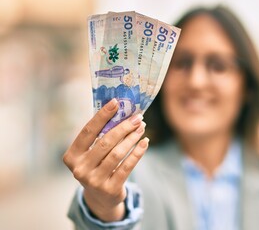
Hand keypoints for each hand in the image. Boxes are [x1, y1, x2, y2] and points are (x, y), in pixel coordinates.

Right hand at [63, 98, 148, 221]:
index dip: (102, 116)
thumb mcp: (91, 153)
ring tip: (141, 128)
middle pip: (105, 142)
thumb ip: (99, 136)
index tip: (115, 102)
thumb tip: (120, 112)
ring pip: (117, 153)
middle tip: (137, 117)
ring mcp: (94, 181)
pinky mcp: (110, 189)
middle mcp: (80, 169)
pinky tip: (144, 142)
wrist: (100, 198)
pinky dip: (137, 152)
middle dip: (123, 127)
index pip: (88, 131)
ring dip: (132, 138)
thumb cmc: (96, 166)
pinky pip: (127, 166)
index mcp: (72, 156)